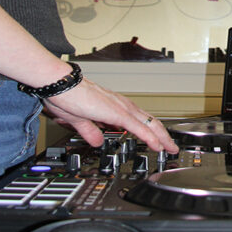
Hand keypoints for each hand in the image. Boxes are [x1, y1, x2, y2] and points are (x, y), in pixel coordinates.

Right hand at [41, 78, 178, 153]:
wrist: (60, 84)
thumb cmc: (66, 96)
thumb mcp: (79, 120)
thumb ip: (90, 131)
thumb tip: (97, 140)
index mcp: (114, 107)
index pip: (139, 120)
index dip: (151, 131)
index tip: (157, 141)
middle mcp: (121, 105)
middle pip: (149, 121)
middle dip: (162, 135)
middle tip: (171, 146)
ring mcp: (120, 108)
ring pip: (148, 123)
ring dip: (161, 137)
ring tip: (170, 147)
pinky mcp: (116, 112)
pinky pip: (137, 127)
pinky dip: (150, 137)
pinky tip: (157, 145)